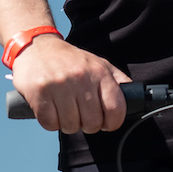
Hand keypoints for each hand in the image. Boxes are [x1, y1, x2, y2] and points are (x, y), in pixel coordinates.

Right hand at [10, 36, 129, 133]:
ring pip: (71, 125)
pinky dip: (50, 122)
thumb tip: (136, 99)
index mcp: (99, 72)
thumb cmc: (70, 60)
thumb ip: (117, 81)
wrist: (36, 46)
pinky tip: (50, 109)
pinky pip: (50, 123)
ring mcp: (58, 85)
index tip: (105, 122)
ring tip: (64, 110)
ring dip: (67, 124)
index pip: (115, 110)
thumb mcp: (98, 64)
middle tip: (80, 114)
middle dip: (86, 124)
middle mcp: (80, 78)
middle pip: (92, 123)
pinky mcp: (38, 92)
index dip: (111, 123)